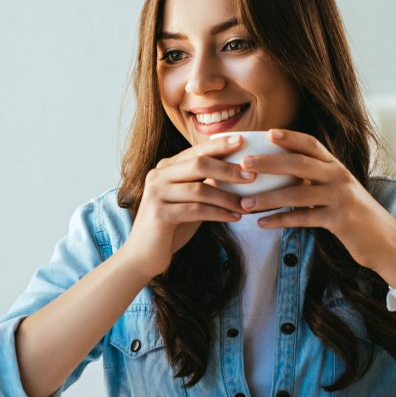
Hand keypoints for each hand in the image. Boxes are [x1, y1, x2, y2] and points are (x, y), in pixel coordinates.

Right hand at [120, 134, 254, 278]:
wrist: (144, 254)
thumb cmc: (171, 226)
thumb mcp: (190, 201)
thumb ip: (206, 185)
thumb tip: (238, 172)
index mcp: (165, 168)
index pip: (195, 151)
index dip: (219, 145)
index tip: (243, 142)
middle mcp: (158, 176)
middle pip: (198, 164)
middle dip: (228, 169)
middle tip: (251, 176)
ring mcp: (156, 194)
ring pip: (200, 189)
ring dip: (228, 198)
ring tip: (247, 204)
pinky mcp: (159, 214)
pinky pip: (196, 210)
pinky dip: (219, 213)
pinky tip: (234, 217)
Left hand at [237, 129, 395, 277]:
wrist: (388, 243)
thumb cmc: (356, 217)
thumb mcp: (339, 192)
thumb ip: (317, 181)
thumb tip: (284, 176)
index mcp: (337, 167)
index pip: (312, 145)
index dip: (290, 137)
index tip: (268, 132)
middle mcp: (340, 177)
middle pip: (300, 164)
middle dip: (269, 163)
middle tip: (243, 163)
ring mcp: (341, 198)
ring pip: (297, 193)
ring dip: (268, 198)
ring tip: (244, 204)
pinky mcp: (340, 220)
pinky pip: (304, 218)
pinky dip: (281, 220)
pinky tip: (262, 224)